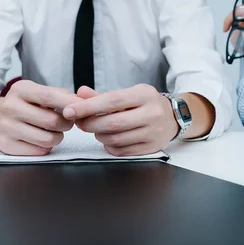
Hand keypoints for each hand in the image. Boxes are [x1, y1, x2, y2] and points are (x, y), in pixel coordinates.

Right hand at [0, 81, 81, 155]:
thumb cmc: (22, 104)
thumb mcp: (36, 91)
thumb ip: (58, 94)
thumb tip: (80, 102)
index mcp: (20, 90)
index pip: (48, 96)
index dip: (68, 103)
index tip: (82, 108)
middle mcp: (10, 108)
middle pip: (51, 121)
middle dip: (66, 123)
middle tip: (67, 122)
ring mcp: (7, 128)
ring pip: (48, 139)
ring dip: (58, 137)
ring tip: (54, 131)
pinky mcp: (7, 145)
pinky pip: (39, 151)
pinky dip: (46, 146)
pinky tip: (41, 139)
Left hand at [63, 85, 178, 156]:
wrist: (173, 117)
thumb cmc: (145, 103)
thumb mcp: (128, 93)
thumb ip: (102, 95)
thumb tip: (80, 93)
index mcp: (144, 95)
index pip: (112, 101)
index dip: (88, 107)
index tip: (69, 111)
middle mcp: (152, 113)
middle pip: (112, 123)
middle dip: (89, 124)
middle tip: (79, 122)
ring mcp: (153, 133)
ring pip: (115, 139)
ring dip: (98, 135)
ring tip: (96, 129)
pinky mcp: (152, 148)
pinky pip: (122, 151)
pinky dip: (109, 146)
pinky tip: (108, 138)